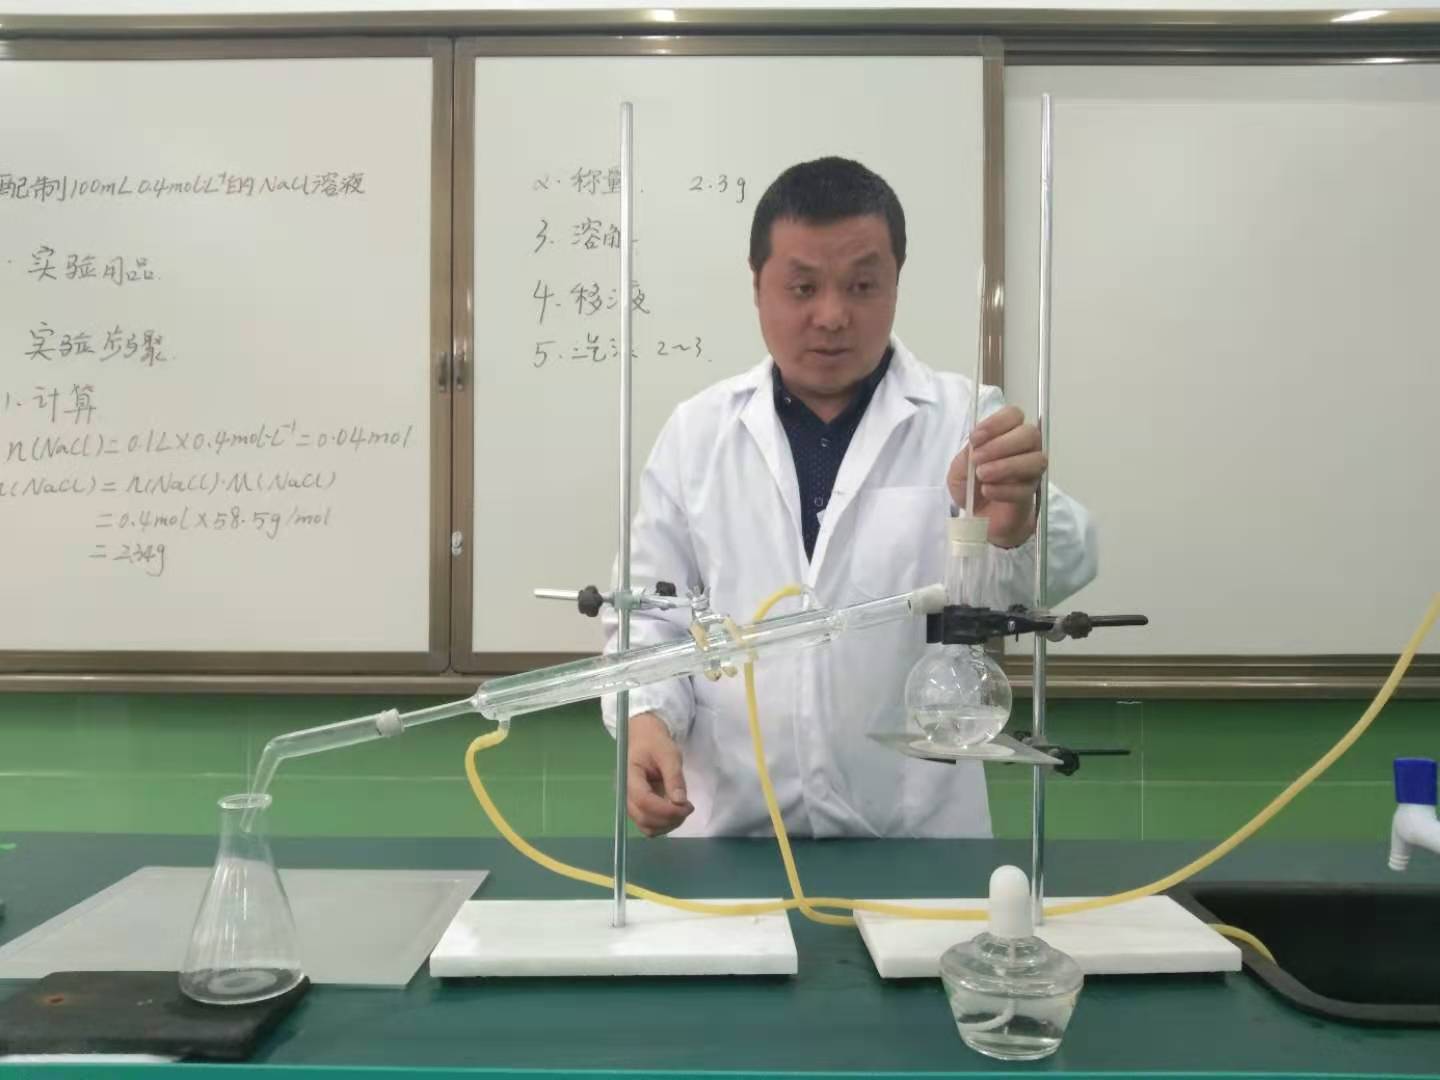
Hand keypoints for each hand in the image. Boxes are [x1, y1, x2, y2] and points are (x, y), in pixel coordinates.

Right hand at [626, 712, 693, 836]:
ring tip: (682, 810)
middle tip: (688, 808)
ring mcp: (630, 803)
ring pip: (646, 826)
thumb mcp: (669, 754)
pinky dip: (663, 825)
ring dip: (667, 825)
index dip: (665, 809)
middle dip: (669, 818)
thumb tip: (680, 801)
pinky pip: (648, 825)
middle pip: (643, 817)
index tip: (686, 806)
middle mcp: (625, 793)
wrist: (644, 740)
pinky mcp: (637, 808)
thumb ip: (674, 777)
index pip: (643, 800)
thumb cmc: (655, 743)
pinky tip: (674, 814)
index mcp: (629, 776)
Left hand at [947, 405, 1044, 547]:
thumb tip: (975, 447)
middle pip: (1029, 434)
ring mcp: (1031, 471)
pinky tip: (987, 491)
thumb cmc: (971, 487)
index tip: (975, 439)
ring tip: (983, 476)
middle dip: (1001, 444)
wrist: (978, 518)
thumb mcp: (958, 470)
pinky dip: (1004, 489)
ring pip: (1035, 460)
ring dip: (1006, 466)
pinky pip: (1026, 487)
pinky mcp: (1030, 493)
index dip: (996, 423)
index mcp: (1006, 435)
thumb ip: (965, 456)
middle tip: (978, 459)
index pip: (1013, 415)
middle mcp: (1024, 449)